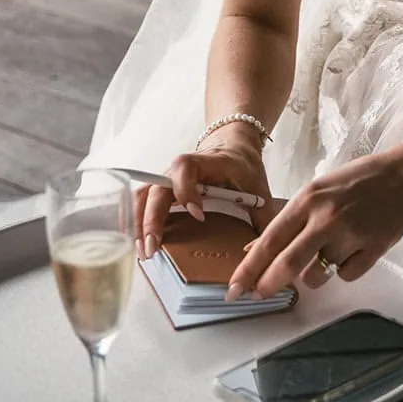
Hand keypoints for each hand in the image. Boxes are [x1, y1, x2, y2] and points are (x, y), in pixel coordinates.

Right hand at [135, 135, 272, 258]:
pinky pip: (144, 200)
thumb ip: (264, 221)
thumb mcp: (262, 191)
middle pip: (158, 185)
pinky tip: (142, 243)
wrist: (234, 148)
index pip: (186, 167)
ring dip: (140, 222)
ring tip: (144, 251)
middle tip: (154, 246)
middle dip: (153, 217)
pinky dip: (139, 221)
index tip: (198, 214)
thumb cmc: (245, 169)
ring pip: (145, 193)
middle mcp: (183, 166)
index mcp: (210, 161)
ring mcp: (170, 176)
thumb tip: (257, 253)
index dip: (186, 190)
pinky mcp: (164, 187)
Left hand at [225, 148, 402, 299]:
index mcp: (307, 200)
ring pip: (318, 273)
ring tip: (327, 253)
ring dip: (314, 273)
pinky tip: (354, 249)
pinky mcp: (373, 248)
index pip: (270, 240)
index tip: (234, 287)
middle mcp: (326, 217)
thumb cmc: (356, 182)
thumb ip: (291, 220)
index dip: (249, 267)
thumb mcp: (317, 191)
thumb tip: (258, 249)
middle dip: (269, 284)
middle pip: (288, 262)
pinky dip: (345, 269)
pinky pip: (346, 275)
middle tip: (259, 295)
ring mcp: (351, 234)